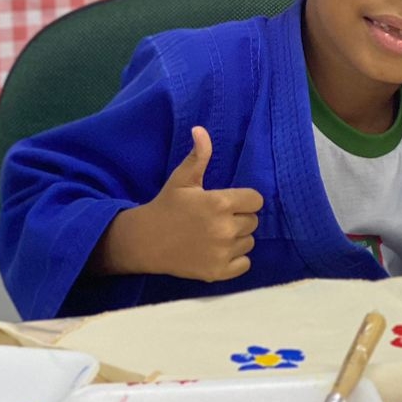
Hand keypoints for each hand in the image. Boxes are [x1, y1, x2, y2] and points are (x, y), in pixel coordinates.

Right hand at [100, 126, 263, 281]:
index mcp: (219, 203)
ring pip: (249, 242)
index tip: (228, 202)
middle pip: (253, 221)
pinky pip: (245, 264)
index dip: (244, 199)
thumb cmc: (166, 206)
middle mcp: (225, 229)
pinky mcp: (219, 272)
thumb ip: (198, 156)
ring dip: (238, 238)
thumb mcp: (182, 179)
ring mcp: (223, 253)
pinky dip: (236, 259)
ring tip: (216, 234)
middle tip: (217, 218)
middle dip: (239, 218)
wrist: (146, 241)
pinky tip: (219, 251)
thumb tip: (201, 129)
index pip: (255, 200)